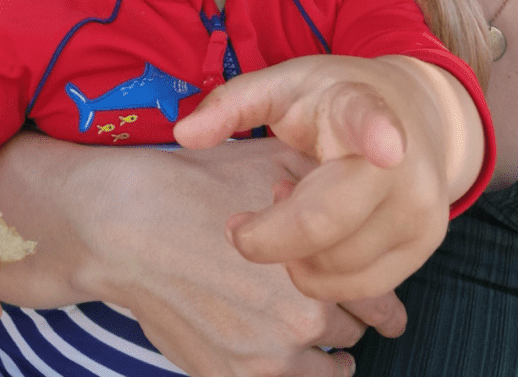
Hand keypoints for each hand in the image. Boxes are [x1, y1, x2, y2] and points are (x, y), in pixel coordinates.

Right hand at [0, 133, 405, 376]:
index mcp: (320, 267)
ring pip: (325, 369)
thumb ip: (325, 186)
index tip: (389, 307)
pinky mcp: (227, 376)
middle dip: (352, 317)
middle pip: (354, 333)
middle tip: (353, 312)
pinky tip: (293, 359)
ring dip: (329, 355)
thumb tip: (361, 189)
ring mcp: (262, 357)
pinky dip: (293, 373)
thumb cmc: (202, 186)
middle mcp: (299, 320)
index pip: (380, 299)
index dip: (385, 299)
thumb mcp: (276, 163)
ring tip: (331, 348)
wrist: (128, 224)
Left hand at [174, 54, 480, 301]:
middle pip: (323, 227)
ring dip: (297, 252)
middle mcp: (404, 165)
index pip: (372, 123)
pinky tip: (323, 230)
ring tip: (297, 204)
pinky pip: (358, 287)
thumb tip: (183, 135)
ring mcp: (421, 210)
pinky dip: (324, 271)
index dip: (378, 136)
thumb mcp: (285, 85)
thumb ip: (232, 104)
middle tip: (257, 206)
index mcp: (363, 110)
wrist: (416, 112)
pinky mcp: (425, 245)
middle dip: (268, 235)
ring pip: (336, 269)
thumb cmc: (336, 99)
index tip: (386, 145)